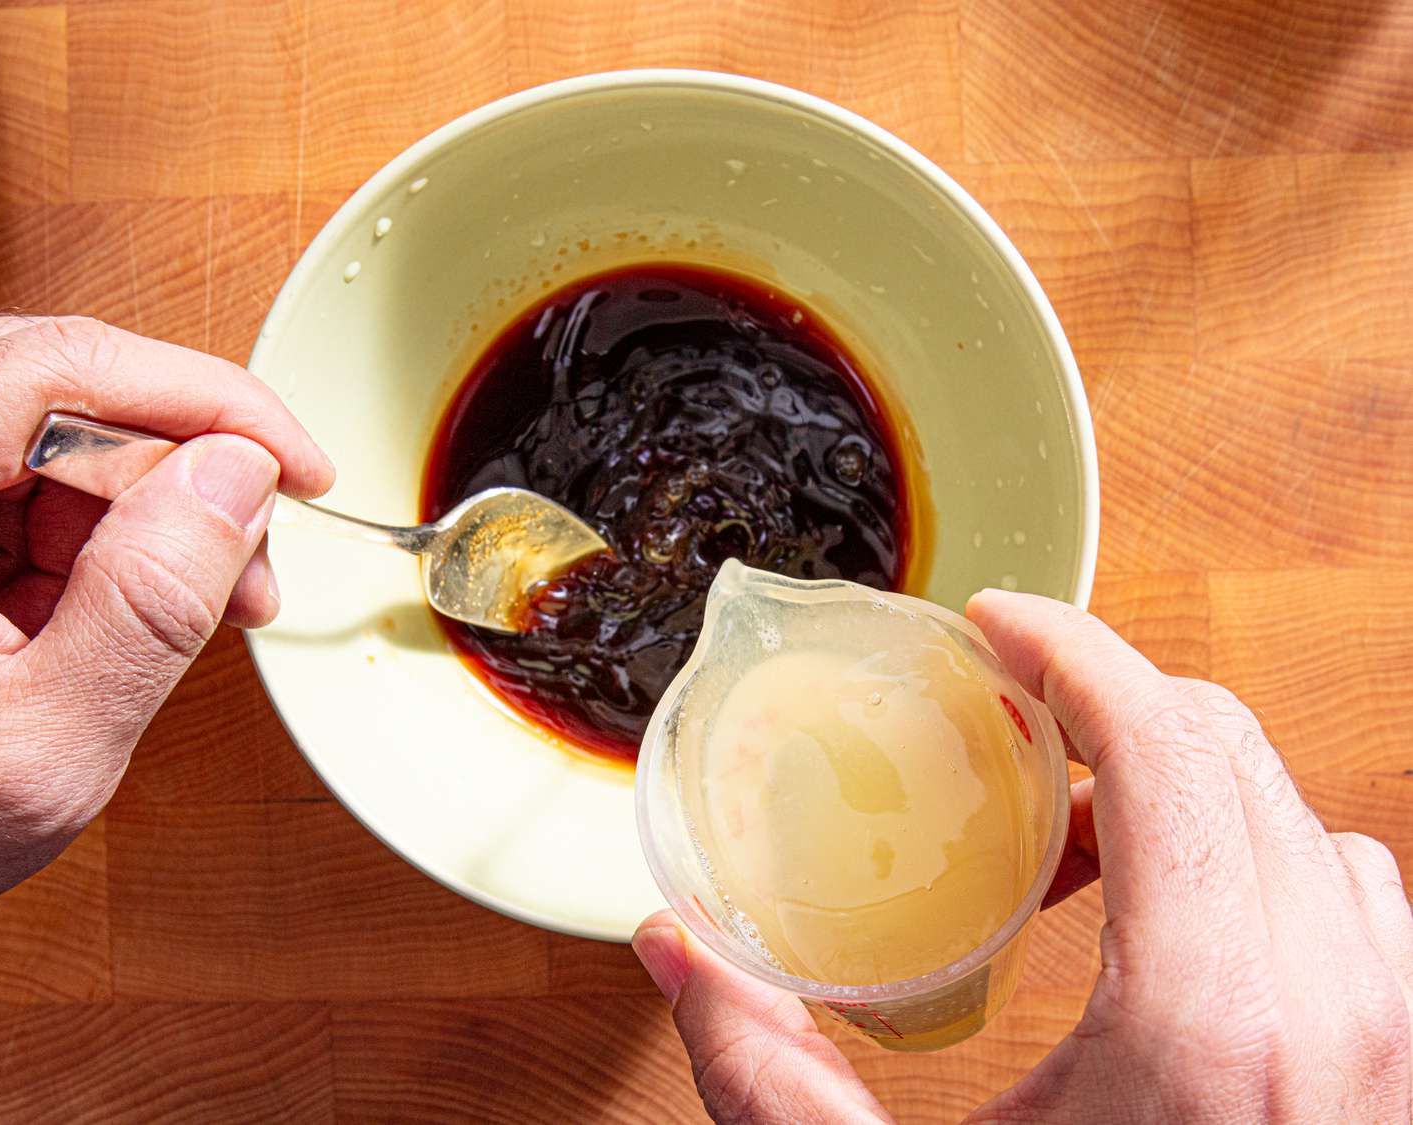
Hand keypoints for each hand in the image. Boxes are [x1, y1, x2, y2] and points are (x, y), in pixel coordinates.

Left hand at [0, 316, 333, 920]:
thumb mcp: (39, 749)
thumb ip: (145, 606)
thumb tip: (238, 478)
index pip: (53, 373)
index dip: (201, 399)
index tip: (292, 462)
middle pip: (62, 386)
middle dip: (186, 462)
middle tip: (255, 549)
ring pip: (58, 423)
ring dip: (157, 498)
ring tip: (210, 593)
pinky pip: (33, 474)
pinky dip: (112, 527)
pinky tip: (149, 589)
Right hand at [634, 591, 1412, 1122]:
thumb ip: (763, 1075)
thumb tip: (668, 946)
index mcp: (1210, 1033)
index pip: (1170, 751)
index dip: (1077, 651)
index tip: (999, 624)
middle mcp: (1340, 1025)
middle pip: (1240, 760)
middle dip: (1115, 711)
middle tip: (1010, 735)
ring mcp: (1395, 1061)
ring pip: (1320, 832)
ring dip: (1199, 796)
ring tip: (1084, 843)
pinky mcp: (1402, 1094)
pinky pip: (1367, 918)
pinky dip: (1270, 873)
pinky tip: (1176, 932)